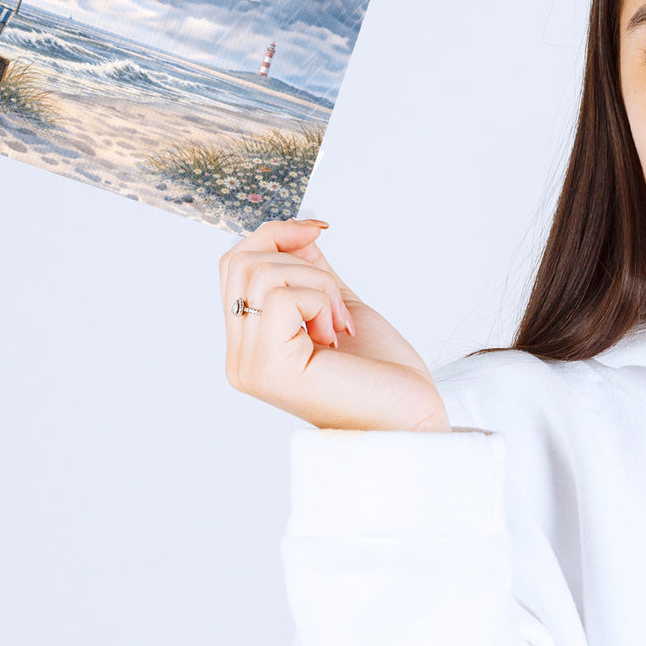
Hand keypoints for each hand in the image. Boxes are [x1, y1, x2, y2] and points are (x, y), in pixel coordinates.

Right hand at [218, 218, 451, 431]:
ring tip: (338, 323)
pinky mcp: (270, 369)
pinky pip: (282, 296)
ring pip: (263, 274)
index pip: (234, 266)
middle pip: (241, 262)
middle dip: (300, 259)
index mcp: (250, 344)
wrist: (411, 415)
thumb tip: (294, 229)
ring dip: (319, 285)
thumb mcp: (336, 302)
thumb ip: (310, 270)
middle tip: (335, 299)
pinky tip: (335, 334)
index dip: (275, 234)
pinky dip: (320, 301)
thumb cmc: (382, 372)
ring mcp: (250, 366)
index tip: (317, 229)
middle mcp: (240, 359)